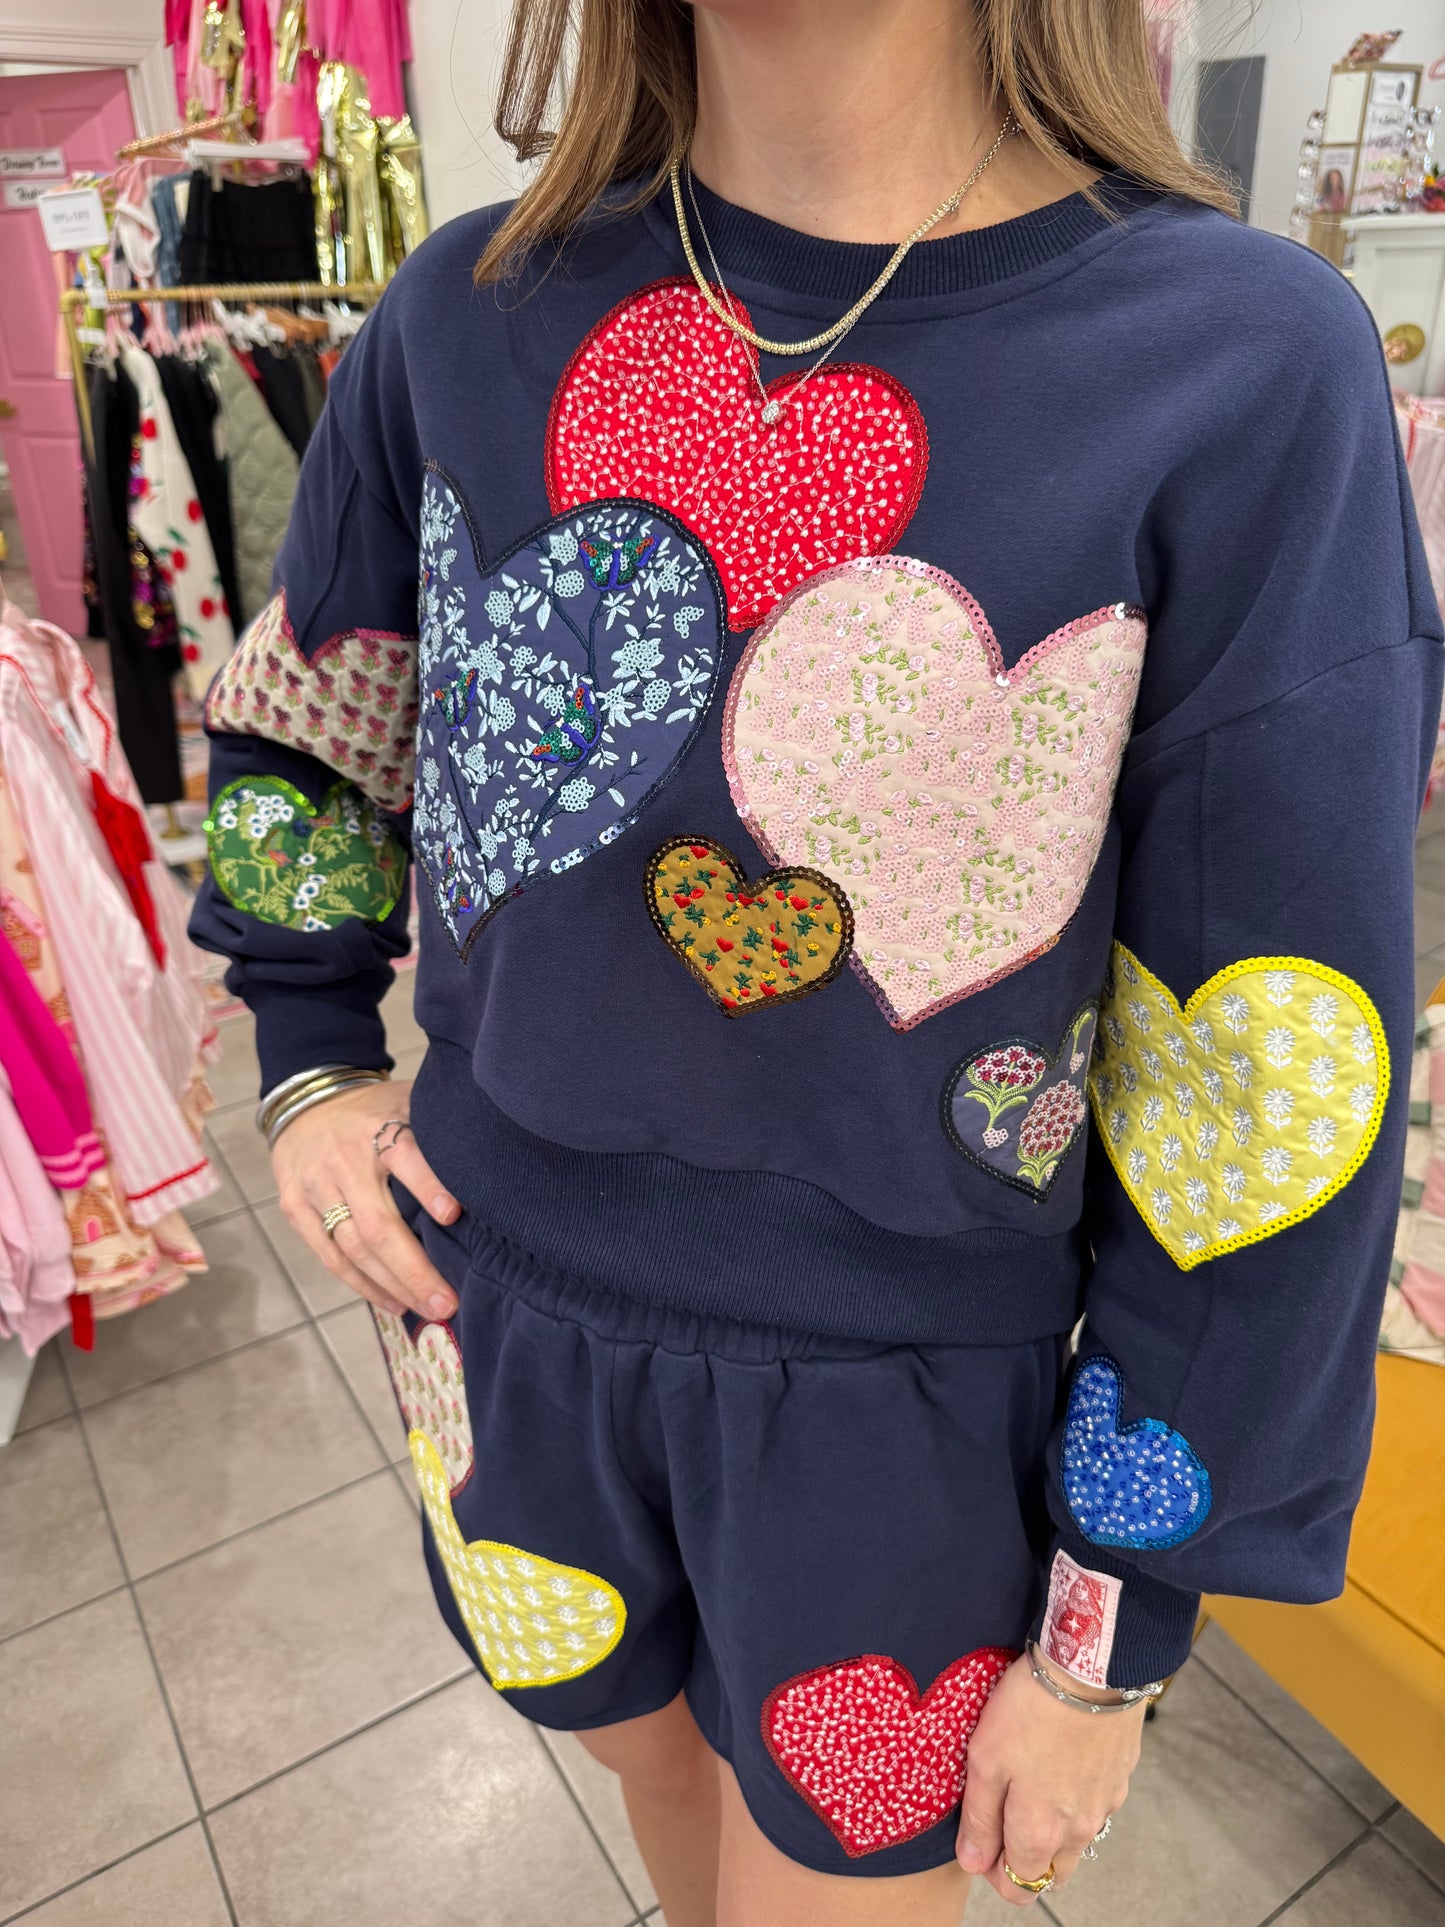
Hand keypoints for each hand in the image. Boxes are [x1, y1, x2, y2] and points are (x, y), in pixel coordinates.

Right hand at [273, 1079, 461, 1320]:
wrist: (307, 1101)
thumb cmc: (374, 1111)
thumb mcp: (408, 1103)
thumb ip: (437, 1132)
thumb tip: (493, 1164)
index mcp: (377, 1127)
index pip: (405, 1157)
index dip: (428, 1185)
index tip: (454, 1214)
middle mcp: (343, 1160)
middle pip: (377, 1224)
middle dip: (414, 1269)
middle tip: (447, 1302)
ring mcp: (315, 1187)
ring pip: (354, 1248)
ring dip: (392, 1285)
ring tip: (427, 1309)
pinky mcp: (296, 1209)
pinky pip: (331, 1257)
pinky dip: (362, 1285)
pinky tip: (392, 1303)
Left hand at [956, 1652, 1142, 1903]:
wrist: (1091, 1669)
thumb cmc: (1030, 1709)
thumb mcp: (986, 1759)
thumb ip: (980, 1819)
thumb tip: (974, 1863)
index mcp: (1040, 1832)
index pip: (1019, 1887)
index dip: (995, 1872)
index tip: (981, 1844)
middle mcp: (1077, 1831)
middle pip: (1051, 1873)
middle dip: (1026, 1861)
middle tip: (1003, 1817)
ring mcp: (1104, 1805)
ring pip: (1076, 1843)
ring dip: (1053, 1832)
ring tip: (1030, 1785)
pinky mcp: (1120, 1778)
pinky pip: (1095, 1807)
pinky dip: (1076, 1801)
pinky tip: (1060, 1764)